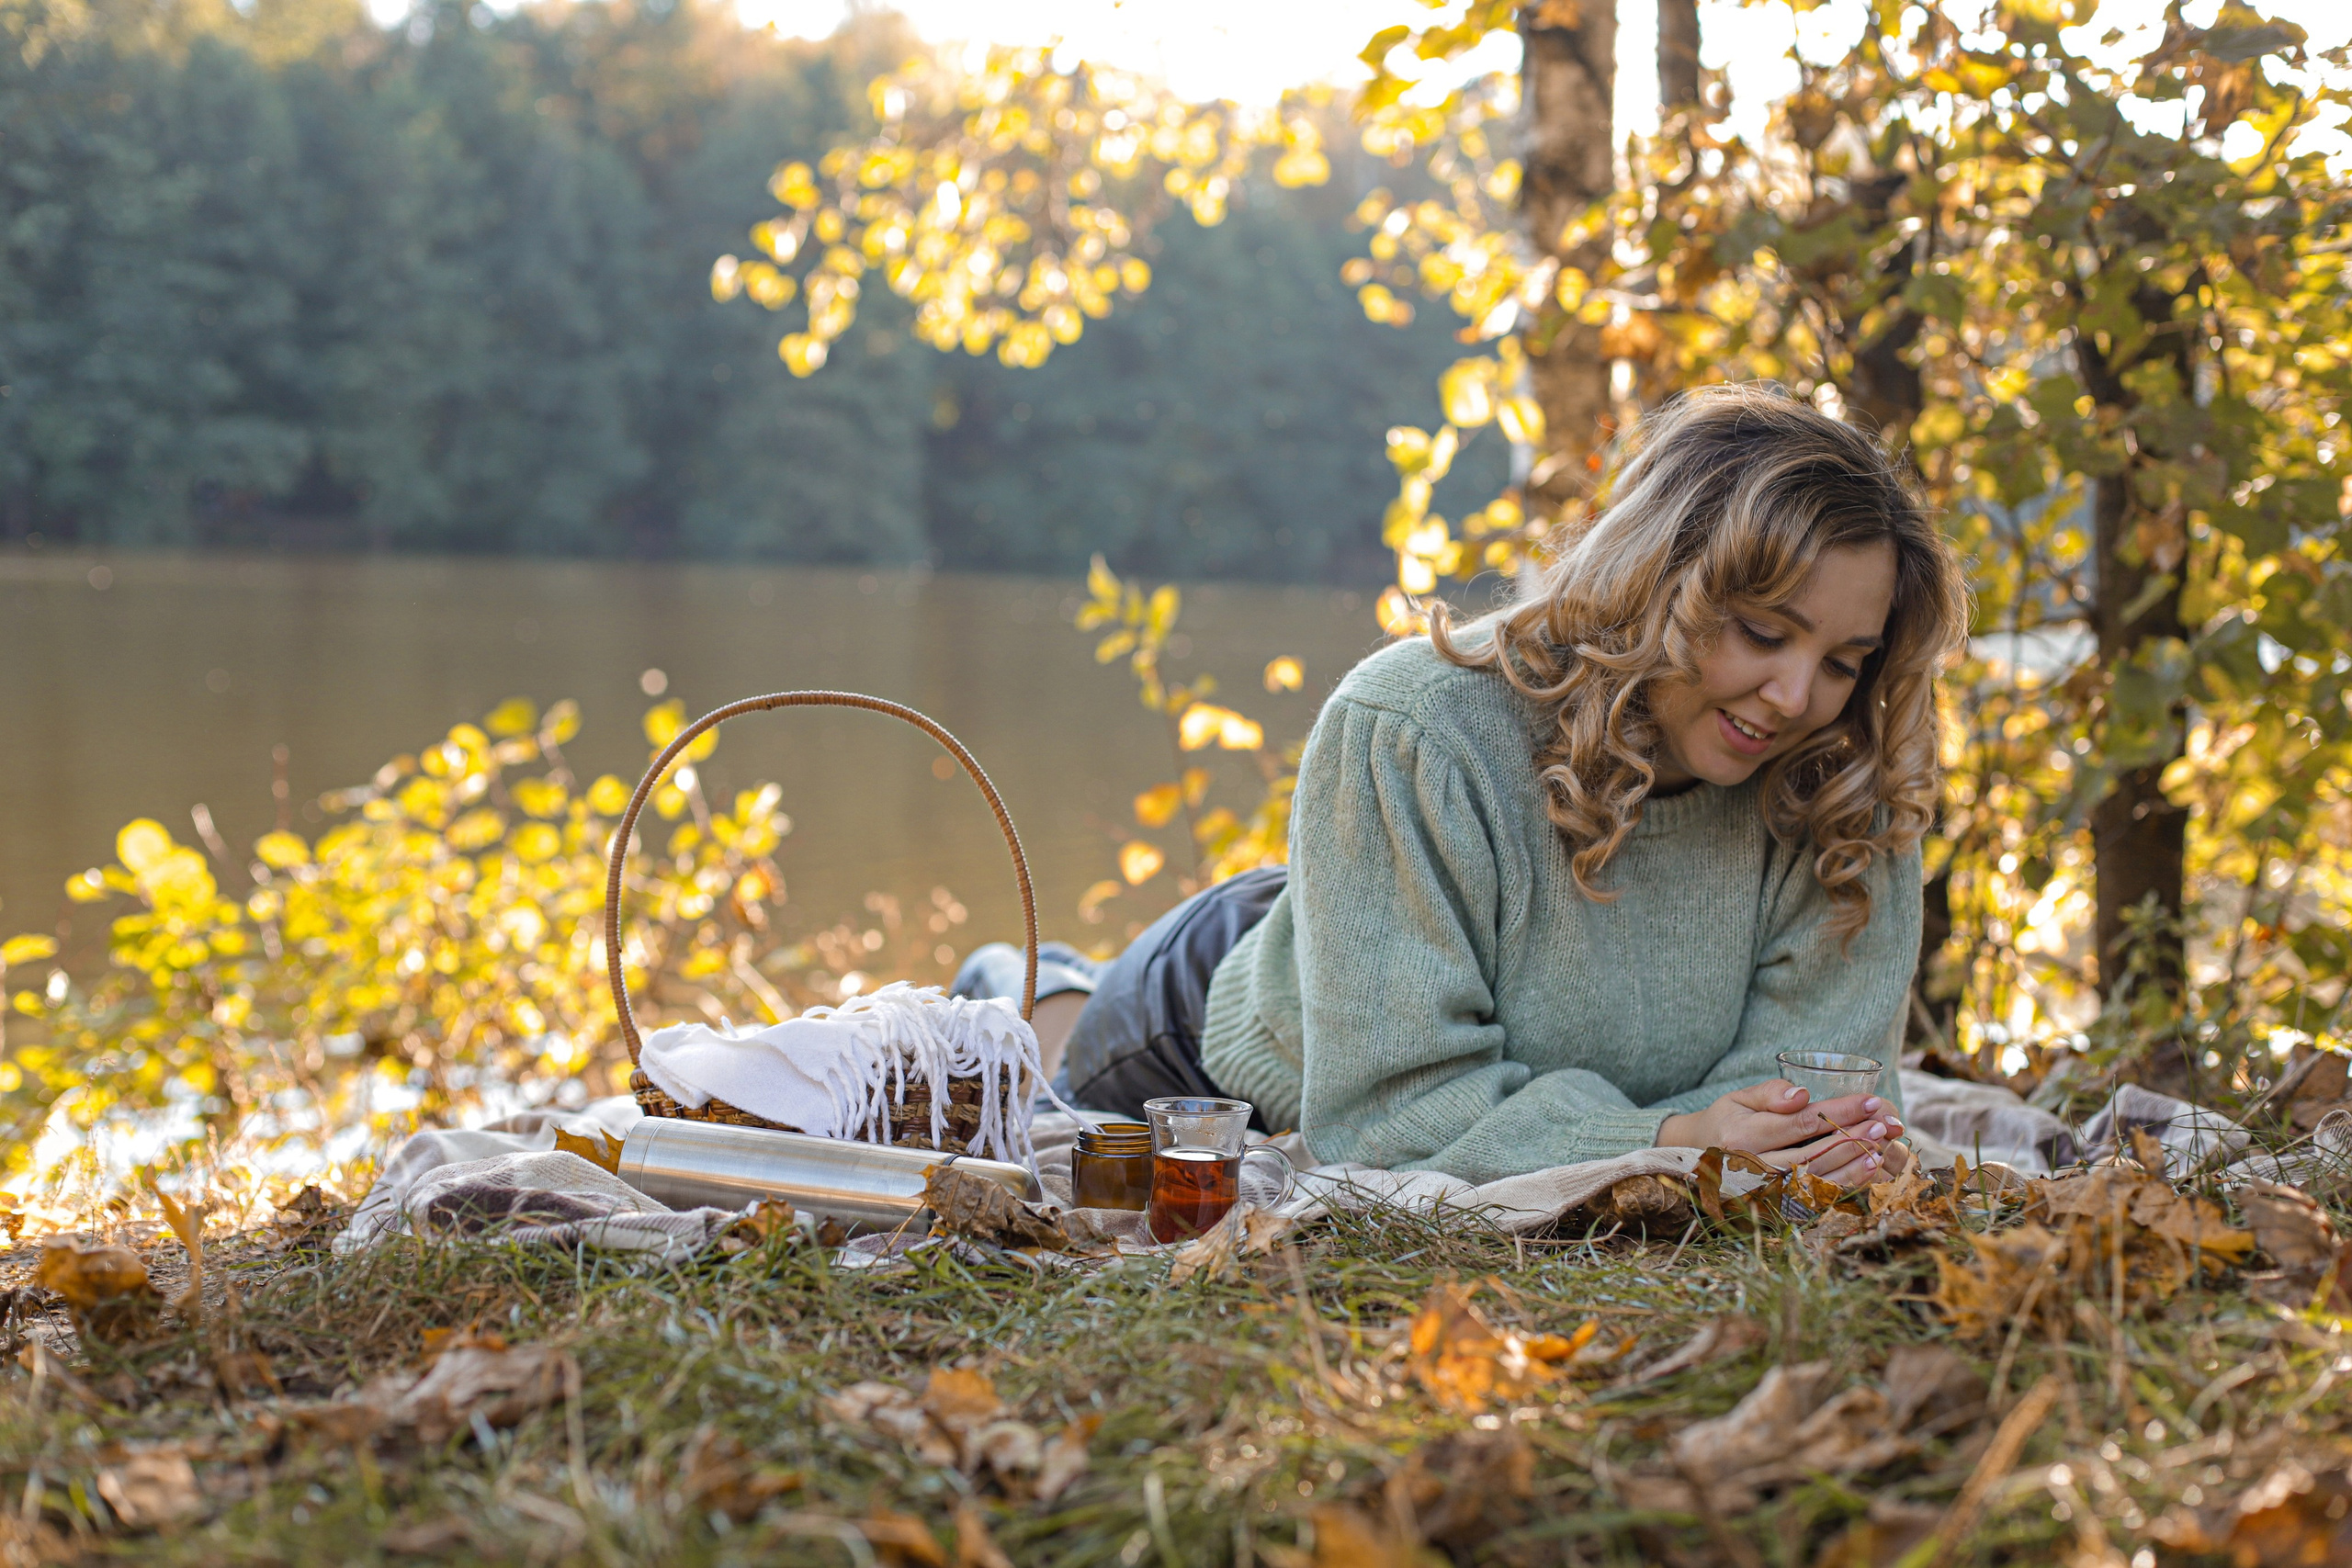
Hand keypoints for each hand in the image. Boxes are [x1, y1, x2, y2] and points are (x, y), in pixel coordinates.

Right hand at [1657, 1081, 1906, 1187]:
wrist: (1697, 1163)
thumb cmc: (1724, 1123)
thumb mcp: (1737, 1099)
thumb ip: (1769, 1093)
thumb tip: (1802, 1094)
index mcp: (1743, 1137)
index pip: (1803, 1123)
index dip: (1840, 1112)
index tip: (1872, 1101)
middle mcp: (1754, 1168)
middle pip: (1816, 1151)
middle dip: (1856, 1135)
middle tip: (1887, 1123)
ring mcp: (1766, 1192)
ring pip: (1820, 1176)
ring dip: (1856, 1161)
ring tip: (1884, 1144)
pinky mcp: (1776, 1207)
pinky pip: (1817, 1197)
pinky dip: (1846, 1183)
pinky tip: (1869, 1169)